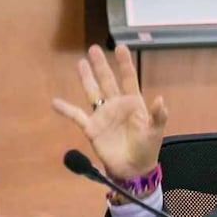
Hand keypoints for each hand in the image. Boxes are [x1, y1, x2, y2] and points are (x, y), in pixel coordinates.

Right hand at [52, 44, 168, 179]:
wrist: (133, 169)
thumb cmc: (147, 148)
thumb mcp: (155, 132)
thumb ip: (158, 116)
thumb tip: (160, 100)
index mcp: (132, 103)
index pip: (128, 79)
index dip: (124, 64)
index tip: (120, 47)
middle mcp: (116, 105)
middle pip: (107, 81)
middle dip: (101, 65)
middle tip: (93, 49)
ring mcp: (103, 116)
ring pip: (92, 93)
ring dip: (86, 79)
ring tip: (80, 63)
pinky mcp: (92, 128)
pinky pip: (77, 116)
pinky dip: (66, 110)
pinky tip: (55, 102)